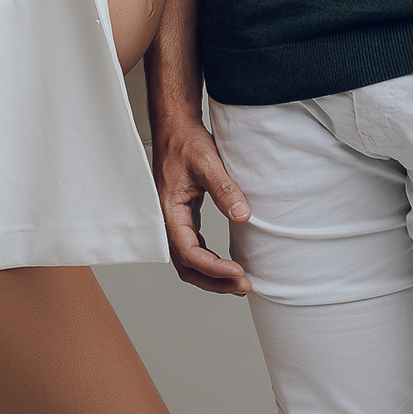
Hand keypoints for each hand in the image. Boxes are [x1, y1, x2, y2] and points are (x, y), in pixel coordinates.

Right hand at [152, 111, 252, 295]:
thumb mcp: (207, 162)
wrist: (176, 126)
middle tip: (243, 287)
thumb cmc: (186, 141)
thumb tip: (243, 216)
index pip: (188, 252)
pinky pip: (194, 248)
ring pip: (189, 261)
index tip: (238, 272)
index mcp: (169, 211)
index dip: (213, 267)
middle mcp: (169, 221)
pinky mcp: (185, 216)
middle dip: (214, 282)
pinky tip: (227, 264)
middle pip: (187, 266)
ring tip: (239, 282)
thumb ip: (224, 189)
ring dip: (212, 276)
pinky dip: (210, 262)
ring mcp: (176, 220)